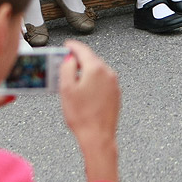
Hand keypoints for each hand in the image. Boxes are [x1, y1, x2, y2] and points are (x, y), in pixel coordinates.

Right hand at [60, 40, 121, 181]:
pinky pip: (102, 81)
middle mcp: (108, 73)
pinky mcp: (115, 94)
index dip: (72, 46)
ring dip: (86, 72)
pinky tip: (84, 92)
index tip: (67, 45)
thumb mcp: (66, 89)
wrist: (98, 136)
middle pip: (91, 60)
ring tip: (73, 81)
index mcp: (96, 68)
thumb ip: (66, 68)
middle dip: (79, 60)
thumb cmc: (82, 116)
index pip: (83, 50)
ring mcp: (114, 84)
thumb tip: (69, 58)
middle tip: (66, 63)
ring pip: (97, 71)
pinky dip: (93, 81)